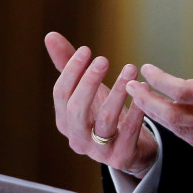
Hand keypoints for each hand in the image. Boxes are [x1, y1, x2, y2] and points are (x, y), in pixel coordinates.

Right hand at [45, 31, 157, 175]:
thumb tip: (50, 35)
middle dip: (89, 83)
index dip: (71, 72)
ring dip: (117, 93)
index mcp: (65, 121)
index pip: (61, 95)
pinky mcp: (122, 157)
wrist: (133, 149)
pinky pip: (129, 133)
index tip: (86, 50)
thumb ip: (69, 66)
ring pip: (105, 121)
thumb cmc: (105, 114)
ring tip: (130, 69)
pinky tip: (142, 91)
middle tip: (103, 59)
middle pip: (77, 110)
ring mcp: (99, 151)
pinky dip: (136, 111)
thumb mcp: (88, 91)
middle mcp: (78, 138)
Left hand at [126, 8, 192, 155]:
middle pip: (172, 116)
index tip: (146, 68)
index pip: (181, 90)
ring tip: (143, 102)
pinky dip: (176, 129)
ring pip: (180, 132)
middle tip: (130, 88)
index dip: (159, 79)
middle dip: (147, 102)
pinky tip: (170, 118)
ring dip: (158, 117)